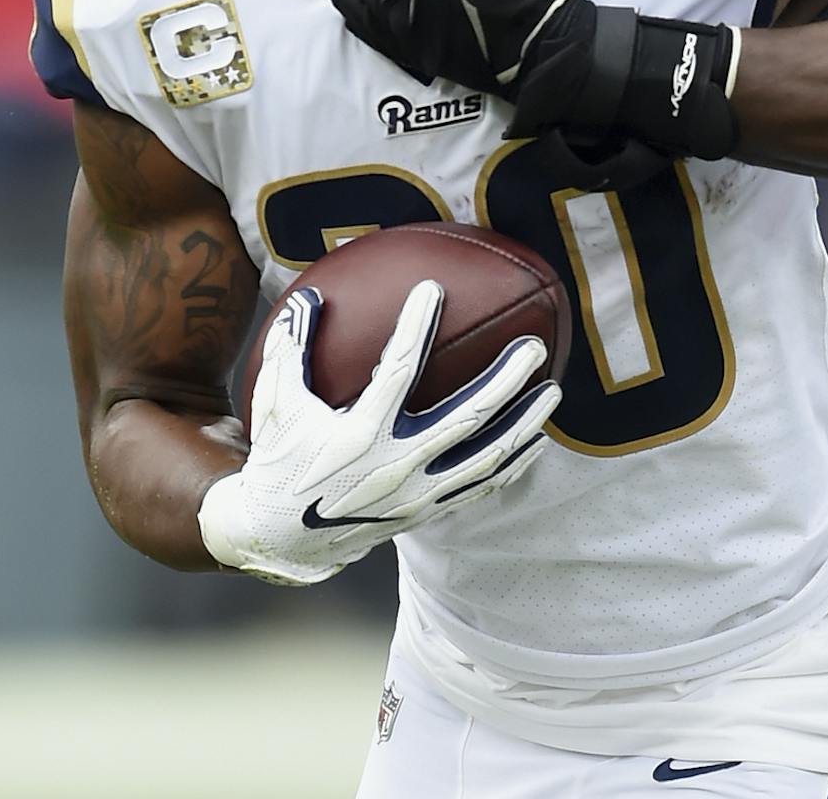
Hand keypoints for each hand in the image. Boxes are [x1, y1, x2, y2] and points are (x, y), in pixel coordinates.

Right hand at [197, 282, 557, 586]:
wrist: (280, 537)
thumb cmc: (280, 457)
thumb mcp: (274, 404)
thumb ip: (290, 348)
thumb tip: (311, 292)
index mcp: (357, 435)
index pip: (396, 372)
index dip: (415, 328)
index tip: (433, 289)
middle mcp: (394, 466)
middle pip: (465, 418)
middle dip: (504, 381)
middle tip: (533, 345)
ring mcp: (416, 494)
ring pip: (485, 457)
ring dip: (524, 423)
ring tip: (553, 391)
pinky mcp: (427, 512)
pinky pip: (481, 488)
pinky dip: (513, 465)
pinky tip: (537, 441)